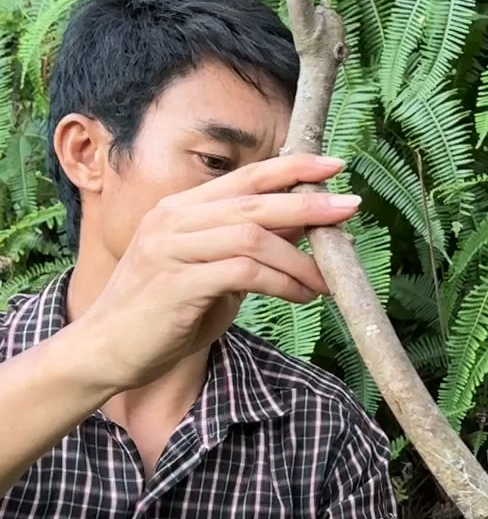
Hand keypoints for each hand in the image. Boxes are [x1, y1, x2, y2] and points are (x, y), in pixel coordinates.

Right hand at [76, 154, 358, 392]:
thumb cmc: (163, 316)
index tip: (333, 167)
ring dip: (299, 258)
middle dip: (308, 202)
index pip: (244, 178)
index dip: (291, 168)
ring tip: (327, 280)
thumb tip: (302, 234)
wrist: (106, 352)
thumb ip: (246, 251)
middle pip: (254, 200)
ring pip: (253, 236)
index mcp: (179, 209)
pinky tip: (303, 297)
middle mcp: (172, 220)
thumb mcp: (210, 274)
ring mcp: (171, 249)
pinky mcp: (176, 283)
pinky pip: (244, 273)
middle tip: (350, 207)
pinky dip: (282, 283)